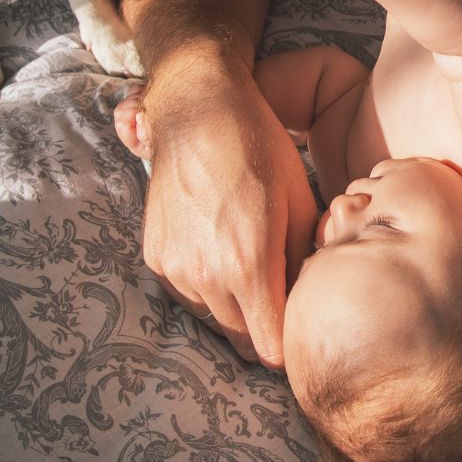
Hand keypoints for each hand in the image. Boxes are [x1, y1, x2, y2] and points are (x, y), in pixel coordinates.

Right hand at [127, 61, 316, 366]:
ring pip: (213, 319)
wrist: (200, 112)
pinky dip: (206, 286)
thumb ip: (302, 262)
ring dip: (234, 308)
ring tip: (249, 266)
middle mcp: (206, 276)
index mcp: (249, 266)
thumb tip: (306, 302)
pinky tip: (220, 250)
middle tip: (279, 293)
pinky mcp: (155, 255)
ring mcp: (175, 268)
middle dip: (264, 325)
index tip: (299, 325)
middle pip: (242, 339)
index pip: (271, 349)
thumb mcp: (299, 202)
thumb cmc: (261, 149)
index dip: (289, 343)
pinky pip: (187, 293)